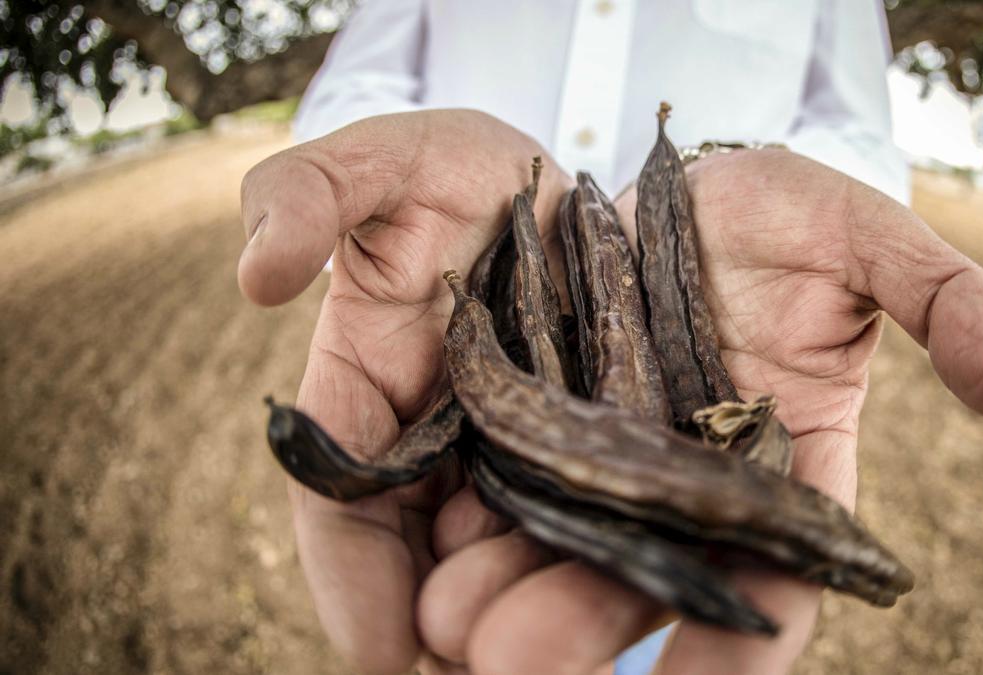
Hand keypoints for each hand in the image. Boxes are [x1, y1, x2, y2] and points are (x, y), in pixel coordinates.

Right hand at [238, 110, 571, 673]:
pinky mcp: (613, 451)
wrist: (560, 181)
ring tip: (555, 662)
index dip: (349, 576)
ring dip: (538, 611)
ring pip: (527, 550)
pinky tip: (651, 605)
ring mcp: (534, 455)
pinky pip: (613, 519)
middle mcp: (452, 447)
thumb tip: (258, 276)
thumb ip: (310, 194)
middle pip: (440, 551)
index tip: (374, 648)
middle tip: (481, 666)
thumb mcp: (385, 160)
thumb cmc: (457, 170)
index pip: (346, 501)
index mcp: (377, 400)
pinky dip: (625, 567)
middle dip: (451, 614)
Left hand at [415, 150, 982, 673]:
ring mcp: (609, 458)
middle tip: (515, 666)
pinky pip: (503, 483)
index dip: (745, 642)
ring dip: (511, 594)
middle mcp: (690, 484)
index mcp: (784, 466)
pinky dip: (469, 524)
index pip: (776, 580)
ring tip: (452, 627)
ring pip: (562, 545)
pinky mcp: (537, 418)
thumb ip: (944, 299)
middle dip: (585, 628)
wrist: (672, 180)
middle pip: (646, 577)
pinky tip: (425, 557)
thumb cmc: (780, 212)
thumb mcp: (866, 236)